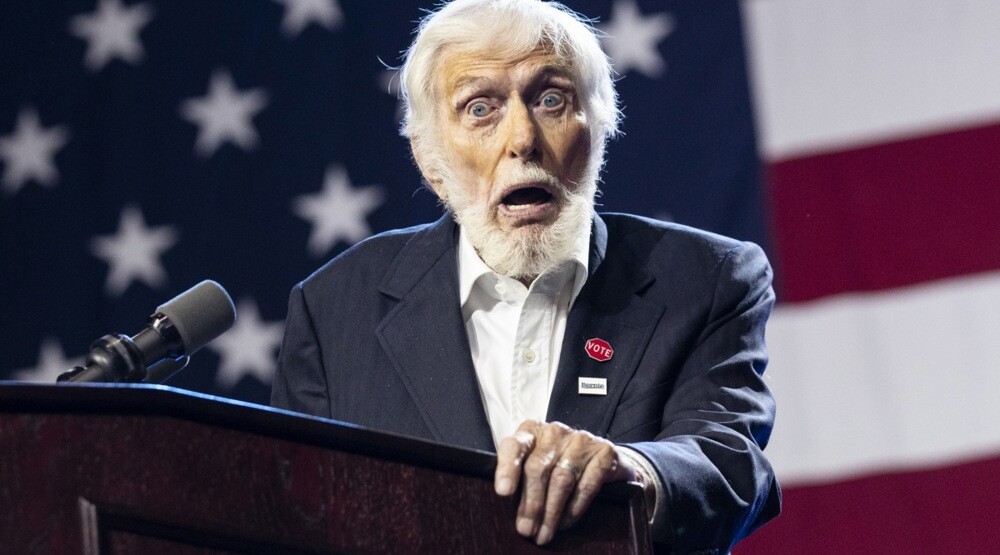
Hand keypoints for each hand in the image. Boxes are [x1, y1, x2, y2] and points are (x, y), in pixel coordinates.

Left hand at [494, 420, 636, 544]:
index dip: (507, 468)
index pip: (515, 446)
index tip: (503, 491)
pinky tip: (565, 523)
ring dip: (551, 512)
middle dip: (531, 504)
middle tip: (526, 530)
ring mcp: (581, 440)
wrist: (601, 456)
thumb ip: (518, 477)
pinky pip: (586, 486)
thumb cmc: (556, 463)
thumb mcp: (533, 463)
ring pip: (561, 480)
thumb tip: (505, 505)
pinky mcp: (603, 453)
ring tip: (544, 533)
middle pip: (538, 468)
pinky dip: (574, 508)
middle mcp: (554, 431)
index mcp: (531, 431)